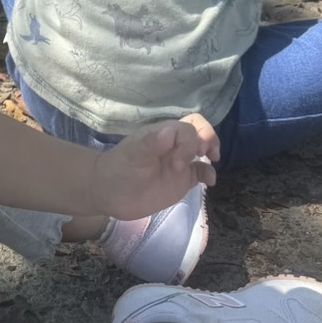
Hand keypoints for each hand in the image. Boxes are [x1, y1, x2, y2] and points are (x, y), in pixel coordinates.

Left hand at [89, 114, 218, 220]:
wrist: (109, 194)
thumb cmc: (118, 170)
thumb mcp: (132, 156)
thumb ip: (151, 144)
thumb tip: (170, 133)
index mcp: (162, 134)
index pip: (185, 128)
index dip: (189, 142)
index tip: (178, 164)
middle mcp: (174, 145)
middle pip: (198, 130)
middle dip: (207, 137)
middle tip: (205, 153)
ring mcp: (180, 162)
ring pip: (203, 148)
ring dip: (212, 150)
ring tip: (212, 160)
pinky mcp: (183, 180)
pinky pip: (202, 172)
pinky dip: (210, 174)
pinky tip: (210, 181)